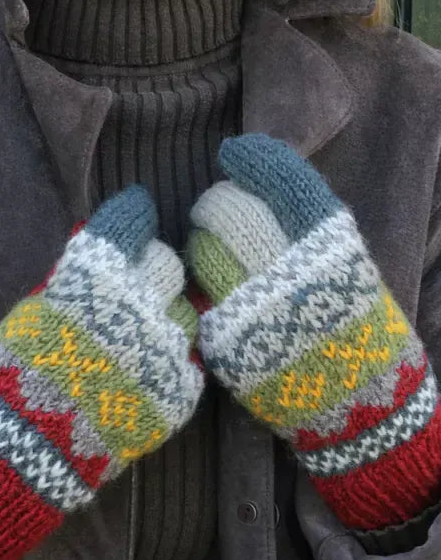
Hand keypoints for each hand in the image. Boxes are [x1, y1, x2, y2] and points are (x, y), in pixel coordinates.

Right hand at [0, 186, 203, 559]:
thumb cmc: (11, 378)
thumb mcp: (28, 314)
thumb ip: (68, 277)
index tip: (135, 213)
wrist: (23, 455)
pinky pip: (188, 359)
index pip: (129, 224)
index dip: (132, 215)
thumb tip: (90, 238)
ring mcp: (164, 350)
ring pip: (184, 311)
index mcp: (95, 278)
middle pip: (166, 264)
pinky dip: (170, 359)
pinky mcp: (180, 391)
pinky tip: (147, 370)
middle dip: (150, 268)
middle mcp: (138, 306)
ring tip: (140, 337)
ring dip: (165, 317)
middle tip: (134, 284)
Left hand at [187, 133, 440, 531]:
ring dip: (201, 240)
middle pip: (230, 211)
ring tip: (212, 246)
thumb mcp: (351, 267)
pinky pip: (197, 295)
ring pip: (202, 250)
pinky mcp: (227, 344)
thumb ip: (308, 228)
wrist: (362, 408)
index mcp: (331, 247)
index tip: (236, 152)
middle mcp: (291, 273)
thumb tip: (260, 183)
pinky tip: (211, 284)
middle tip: (218, 207)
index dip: (254, 159)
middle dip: (217, 201)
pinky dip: (199, 283)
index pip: (282, 181)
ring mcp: (254, 310)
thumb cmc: (360, 330)